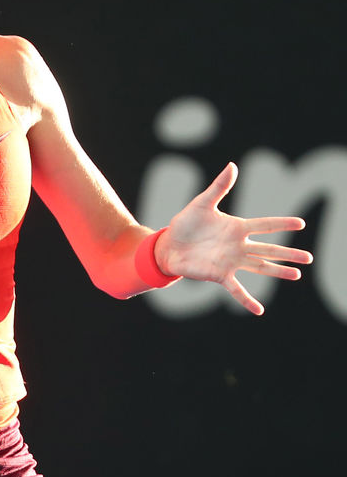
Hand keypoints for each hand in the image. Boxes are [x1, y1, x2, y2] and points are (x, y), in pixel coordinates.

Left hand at [158, 162, 313, 314]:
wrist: (167, 244)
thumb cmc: (186, 223)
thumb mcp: (202, 203)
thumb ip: (219, 187)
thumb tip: (233, 165)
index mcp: (237, 228)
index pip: (265, 225)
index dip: (282, 223)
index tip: (301, 223)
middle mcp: (238, 246)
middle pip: (269, 249)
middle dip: (288, 253)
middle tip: (309, 257)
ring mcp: (231, 261)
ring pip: (260, 267)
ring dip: (278, 272)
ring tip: (297, 276)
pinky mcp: (219, 275)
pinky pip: (236, 289)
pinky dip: (247, 300)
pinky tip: (259, 310)